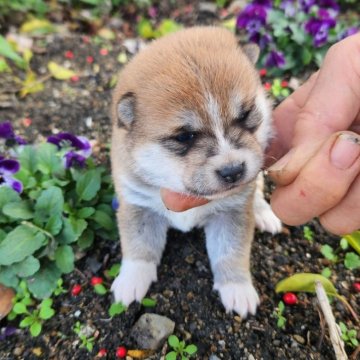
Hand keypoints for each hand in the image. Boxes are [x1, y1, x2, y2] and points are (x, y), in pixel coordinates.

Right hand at [267, 33, 359, 234]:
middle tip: (351, 149)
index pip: (268, 165)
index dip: (283, 164)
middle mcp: (316, 165)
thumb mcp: (348, 67)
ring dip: (355, 192)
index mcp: (299, 131)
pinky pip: (356, 221)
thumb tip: (288, 169)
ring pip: (330, 221)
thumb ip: (311, 111)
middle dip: (316, 184)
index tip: (321, 141)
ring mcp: (347, 190)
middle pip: (289, 205)